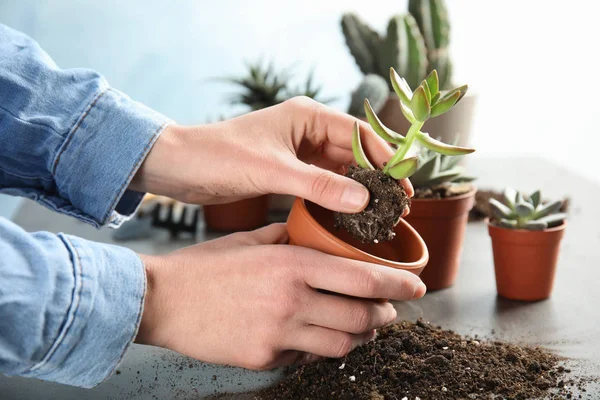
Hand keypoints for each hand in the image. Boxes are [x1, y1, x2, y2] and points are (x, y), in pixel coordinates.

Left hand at [131, 97, 412, 213]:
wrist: (179, 167)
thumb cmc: (219, 157)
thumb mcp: (272, 171)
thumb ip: (318, 185)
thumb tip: (364, 201)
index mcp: (308, 116)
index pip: (361, 134)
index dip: (386, 160)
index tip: (404, 187)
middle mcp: (307, 130)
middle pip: (356, 153)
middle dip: (377, 178)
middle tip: (398, 207)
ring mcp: (299, 151)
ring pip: (341, 170)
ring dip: (360, 190)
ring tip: (381, 215)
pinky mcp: (288, 170)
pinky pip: (323, 183)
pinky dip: (338, 197)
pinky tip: (350, 216)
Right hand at [135, 224, 425, 369]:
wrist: (163, 300)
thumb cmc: (207, 266)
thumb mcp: (253, 239)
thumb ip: (293, 240)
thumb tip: (323, 243)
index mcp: (292, 264)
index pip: (364, 279)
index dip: (398, 285)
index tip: (416, 286)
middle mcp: (292, 301)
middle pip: (362, 317)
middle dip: (383, 316)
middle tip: (387, 311)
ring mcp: (279, 335)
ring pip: (343, 343)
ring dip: (359, 335)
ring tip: (361, 325)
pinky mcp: (265, 359)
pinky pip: (309, 357)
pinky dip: (323, 347)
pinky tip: (318, 335)